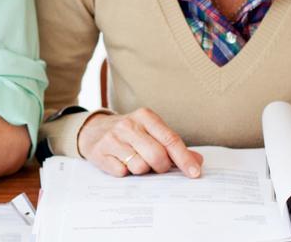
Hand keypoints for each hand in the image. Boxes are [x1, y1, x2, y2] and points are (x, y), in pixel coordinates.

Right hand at [77, 108, 203, 177]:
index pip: (170, 139)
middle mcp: (128, 125)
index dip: (184, 159)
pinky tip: (121, 162)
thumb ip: (173, 146)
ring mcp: (112, 139)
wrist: (93, 130)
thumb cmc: (129, 133)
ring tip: (135, 161)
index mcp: (145, 116)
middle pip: (157, 156)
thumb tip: (197, 161)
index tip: (194, 173)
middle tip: (157, 166)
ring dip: (142, 170)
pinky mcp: (99, 153)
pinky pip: (122, 173)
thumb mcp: (150, 132)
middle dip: (161, 167)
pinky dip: (125, 172)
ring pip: (140, 167)